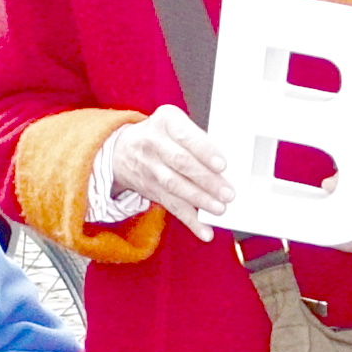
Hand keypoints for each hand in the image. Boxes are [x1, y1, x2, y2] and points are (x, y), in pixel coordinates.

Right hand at [92, 104, 233, 234]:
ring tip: (219, 209)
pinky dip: (190, 220)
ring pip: (176, 186)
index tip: (222, 165)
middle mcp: (154, 142)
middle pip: (181, 163)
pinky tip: (204, 230)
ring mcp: (151, 167)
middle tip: (227, 193)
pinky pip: (172, 206)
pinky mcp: (152, 190)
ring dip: (200, 200)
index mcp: (165, 120)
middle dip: (206, 180)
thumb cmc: (161, 135)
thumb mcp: (175, 123)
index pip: (185, 135)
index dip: (204, 151)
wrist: (123, 151)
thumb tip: (228, 164)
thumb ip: (199, 138)